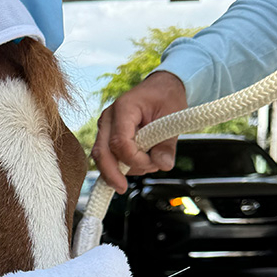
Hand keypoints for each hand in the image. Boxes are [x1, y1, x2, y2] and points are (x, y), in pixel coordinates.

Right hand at [91, 71, 187, 192]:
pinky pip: (106, 156)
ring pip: (102, 157)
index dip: (134, 159)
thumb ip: (168, 144)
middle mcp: (108, 117)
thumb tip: (163, 165)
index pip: (119, 142)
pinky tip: (133, 169)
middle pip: (101, 152)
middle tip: (122, 189)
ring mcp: (105, 127)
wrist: (161, 88)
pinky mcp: (107, 136)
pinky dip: (118, 166)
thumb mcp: (174, 118)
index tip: (153, 163)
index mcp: (124, 108)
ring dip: (123, 168)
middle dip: (111, 174)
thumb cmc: (166, 98)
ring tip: (149, 162)